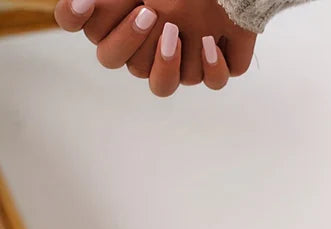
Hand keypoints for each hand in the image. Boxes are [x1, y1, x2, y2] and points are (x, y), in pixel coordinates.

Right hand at [54, 0, 256, 96]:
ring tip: (176, 33)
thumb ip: (110, 0)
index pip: (93, 35)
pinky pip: (212, 81)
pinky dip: (212, 66)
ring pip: (162, 86)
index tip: (87, 2)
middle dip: (129, 39)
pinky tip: (211, 42)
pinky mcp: (217, 64)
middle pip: (122, 63)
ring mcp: (181, 61)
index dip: (84, 21)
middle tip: (150, 13)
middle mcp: (149, 48)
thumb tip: (81, 3)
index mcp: (125, 23)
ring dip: (167, 64)